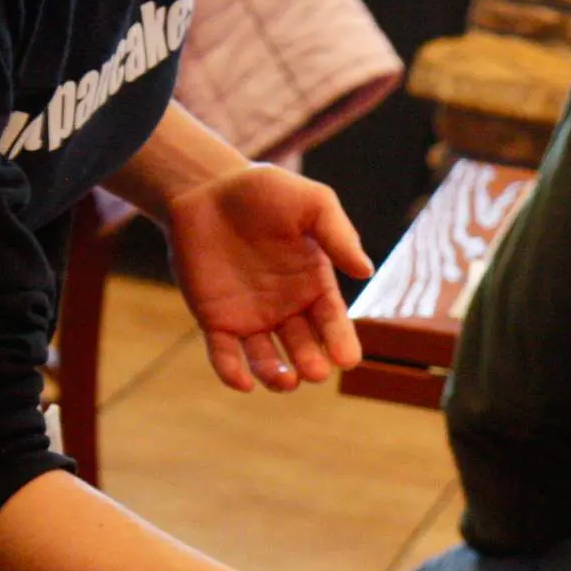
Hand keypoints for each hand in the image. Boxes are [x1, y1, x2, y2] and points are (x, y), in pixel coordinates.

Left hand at [165, 164, 371, 392]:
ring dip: (277, 376)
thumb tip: (366, 271)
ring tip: (285, 380)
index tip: (347, 360)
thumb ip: (337, 234)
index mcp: (314, 285)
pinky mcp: (215, 320)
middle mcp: (287, 308)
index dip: (341, 342)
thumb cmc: (263, 191)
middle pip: (304, 347)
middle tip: (313, 370)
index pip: (333, 322)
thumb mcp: (310, 202)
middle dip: (311, 362)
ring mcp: (251, 317)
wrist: (204, 187)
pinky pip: (225, 354)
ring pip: (268, 359)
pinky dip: (233, 372)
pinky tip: (243, 382)